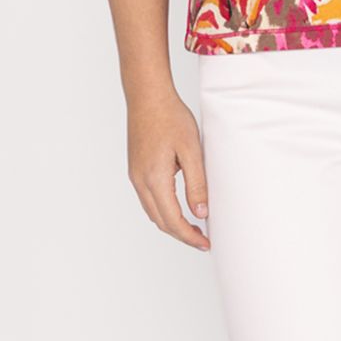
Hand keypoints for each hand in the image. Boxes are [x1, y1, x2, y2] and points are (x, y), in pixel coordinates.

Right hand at [126, 85, 210, 251]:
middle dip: (181, 234)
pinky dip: (163, 210)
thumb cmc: (170, 117)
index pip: (172, 220)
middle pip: (160, 221)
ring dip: (171, 223)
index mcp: (155, 179)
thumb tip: (201, 212)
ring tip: (193, 227)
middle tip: (202, 240)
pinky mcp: (136, 169)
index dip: (189, 236)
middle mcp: (140, 181)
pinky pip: (148, 199)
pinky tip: (178, 207)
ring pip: (153, 212)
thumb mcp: (191, 149)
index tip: (205, 244)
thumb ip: (197, 183)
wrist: (147, 96)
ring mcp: (135, 175)